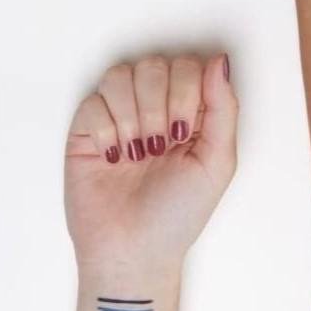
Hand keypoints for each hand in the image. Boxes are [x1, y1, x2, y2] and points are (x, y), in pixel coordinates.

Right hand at [66, 53, 237, 272]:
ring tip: (138, 154)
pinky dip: (108, 130)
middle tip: (161, 147)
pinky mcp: (87, 129)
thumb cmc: (179, 214)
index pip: (188, 66)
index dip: (187, 91)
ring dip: (134, 118)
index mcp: (192, 114)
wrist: (134, 249)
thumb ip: (224, 109)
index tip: (186, 133)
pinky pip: (94, 101)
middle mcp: (156, 109)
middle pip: (154, 65)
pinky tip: (114, 157)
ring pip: (121, 75)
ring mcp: (120, 116)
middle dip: (160, 107)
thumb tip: (219, 61)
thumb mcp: (218, 163)